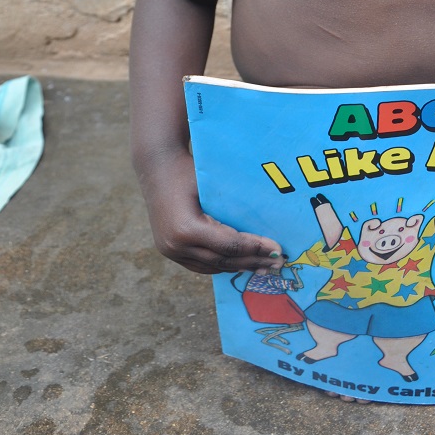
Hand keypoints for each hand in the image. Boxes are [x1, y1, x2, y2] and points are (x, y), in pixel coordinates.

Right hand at [142, 152, 282, 274]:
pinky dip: (221, 264)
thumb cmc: (189, 170)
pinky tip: (241, 263)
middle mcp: (176, 245)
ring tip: (264, 266)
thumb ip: (233, 210)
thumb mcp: (213, 187)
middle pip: (223, 260)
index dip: (256, 249)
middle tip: (278, 263)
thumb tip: (267, 226)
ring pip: (212, 266)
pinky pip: (200, 265)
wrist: (156, 167)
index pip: (229, 245)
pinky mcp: (169, 251)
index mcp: (187, 229)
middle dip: (253, 262)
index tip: (278, 249)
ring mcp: (170, 251)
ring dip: (239, 267)